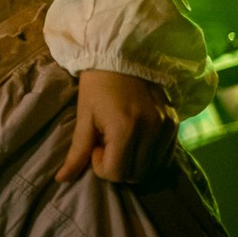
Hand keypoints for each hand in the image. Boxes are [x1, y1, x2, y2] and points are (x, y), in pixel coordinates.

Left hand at [56, 69, 178, 183]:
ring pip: (152, 169)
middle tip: (107, 144)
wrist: (123, 56)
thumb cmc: (97, 86)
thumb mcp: (84, 117)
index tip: (95, 145)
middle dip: (117, 167)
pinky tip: (136, 139)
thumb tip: (62, 179)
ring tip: (121, 140)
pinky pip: (165, 156)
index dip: (100, 166)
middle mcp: (151, 131)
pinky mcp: (175, 124)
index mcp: (125, 128)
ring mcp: (167, 128)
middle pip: (136, 175)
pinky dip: (149, 156)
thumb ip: (77, 152)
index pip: (117, 173)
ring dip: (134, 163)